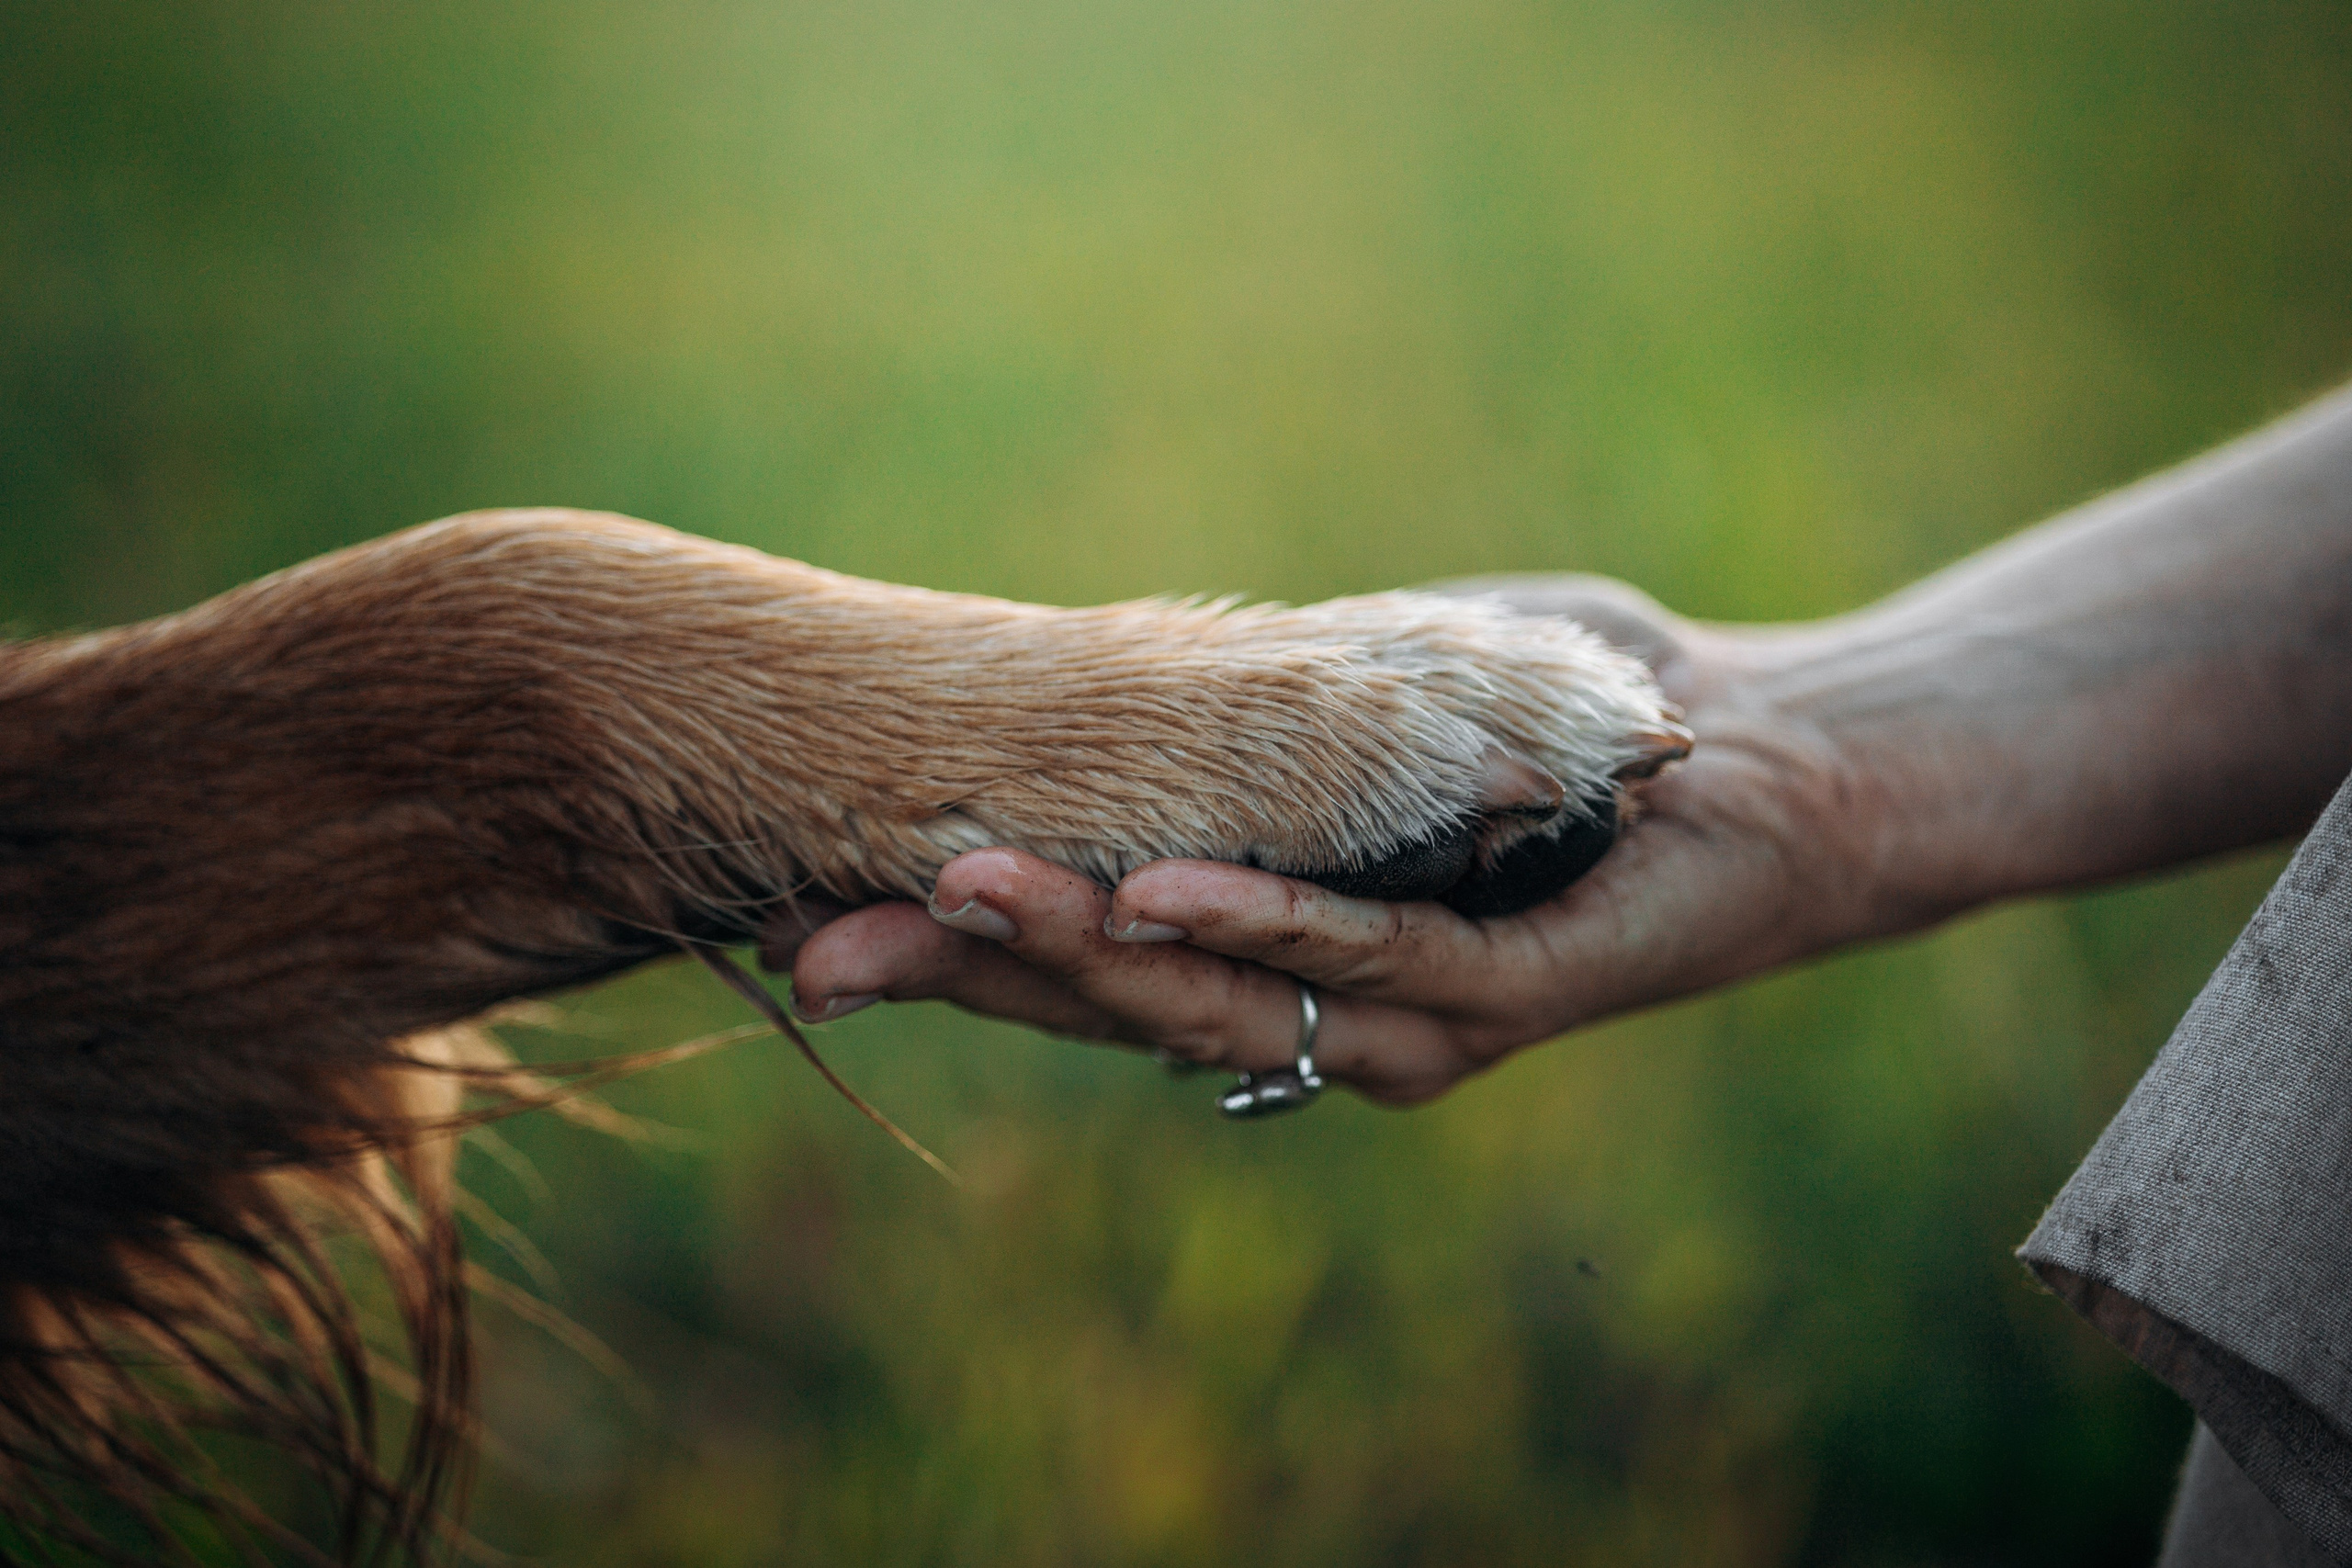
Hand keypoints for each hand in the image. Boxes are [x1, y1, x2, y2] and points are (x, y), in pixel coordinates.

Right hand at [768, 575, 1881, 1103]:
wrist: (1770, 758)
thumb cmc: (1570, 724)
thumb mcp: (1377, 698)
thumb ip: (1256, 722)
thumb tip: (1103, 694)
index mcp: (1279, 959)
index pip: (1096, 964)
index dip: (960, 952)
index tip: (815, 931)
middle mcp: (1325, 1017)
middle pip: (1123, 1005)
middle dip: (975, 972)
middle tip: (824, 942)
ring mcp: (1410, 1020)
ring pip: (1216, 998)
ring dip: (1083, 946)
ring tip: (955, 887)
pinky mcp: (1500, 994)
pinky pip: (1357, 961)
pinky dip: (1252, 923)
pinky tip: (1152, 892)